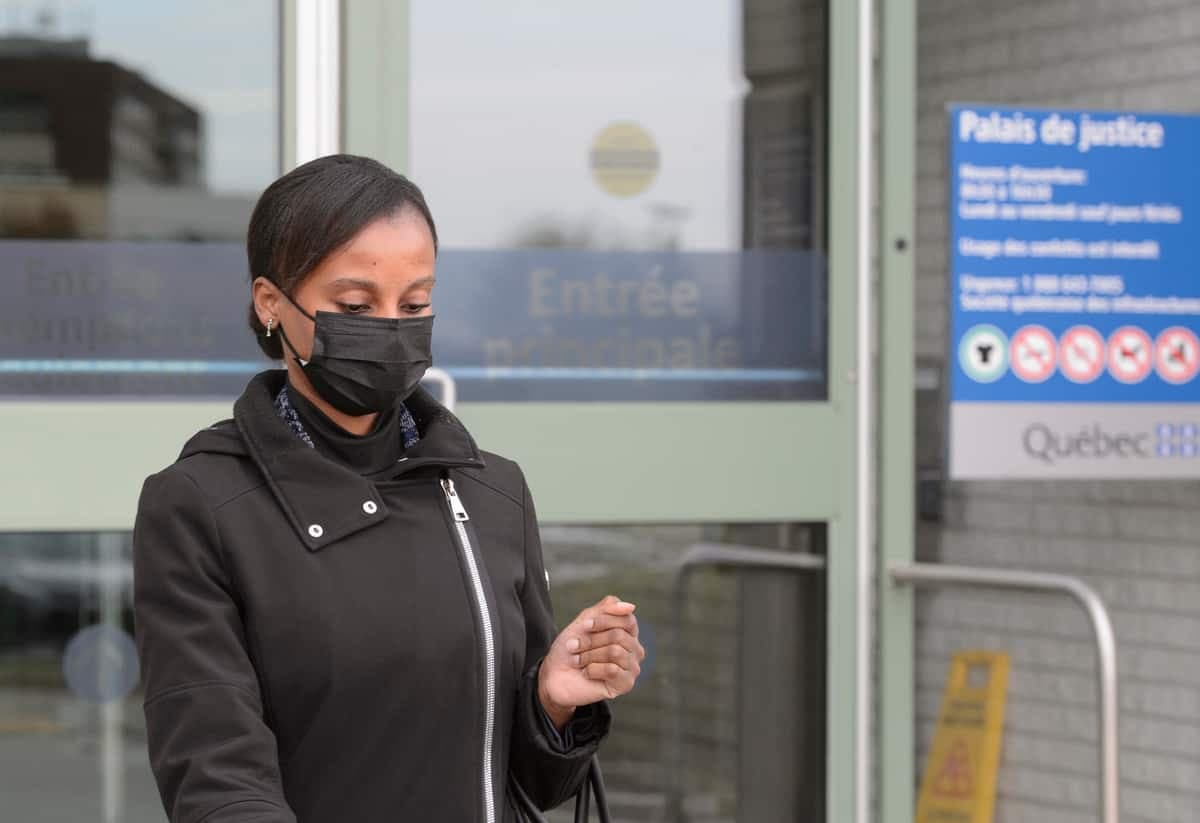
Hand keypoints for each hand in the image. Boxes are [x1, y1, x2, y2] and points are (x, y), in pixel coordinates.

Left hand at [538, 595, 644, 728]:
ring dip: (589, 655)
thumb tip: (631, 606)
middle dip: (591, 640)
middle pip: (618, 635)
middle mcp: (635, 649)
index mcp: (628, 633)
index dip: (603, 621)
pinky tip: (586, 673)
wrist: (555, 675)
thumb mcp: (586, 621)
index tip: (584, 626)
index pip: (627, 619)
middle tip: (574, 646)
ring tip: (577, 660)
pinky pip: (612, 670)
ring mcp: (632, 668)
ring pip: (615, 652)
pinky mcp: (625, 684)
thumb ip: (608, 608)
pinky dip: (592, 669)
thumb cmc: (571, 648)